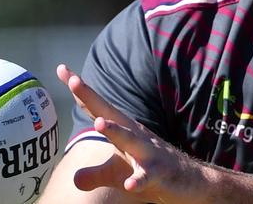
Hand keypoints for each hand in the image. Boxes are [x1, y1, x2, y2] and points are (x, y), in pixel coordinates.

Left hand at [56, 65, 206, 203]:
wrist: (190, 181)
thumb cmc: (151, 171)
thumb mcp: (119, 173)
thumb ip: (96, 173)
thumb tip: (74, 179)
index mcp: (123, 130)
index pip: (97, 107)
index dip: (80, 90)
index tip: (61, 69)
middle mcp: (135, 135)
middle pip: (110, 113)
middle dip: (92, 98)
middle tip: (74, 81)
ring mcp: (148, 153)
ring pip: (130, 140)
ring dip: (115, 130)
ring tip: (98, 122)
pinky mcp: (160, 174)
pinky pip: (147, 177)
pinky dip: (139, 179)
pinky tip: (130, 184)